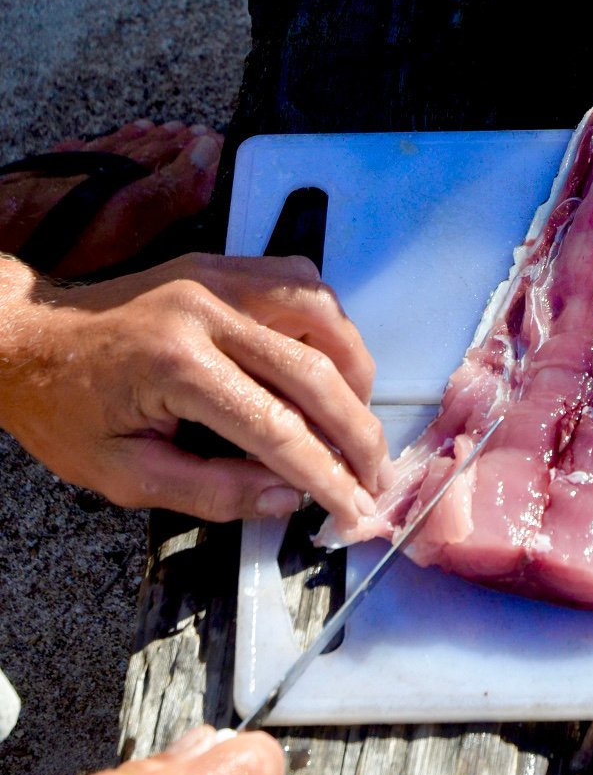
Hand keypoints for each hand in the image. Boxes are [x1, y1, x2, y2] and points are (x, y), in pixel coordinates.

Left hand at [0, 251, 388, 533]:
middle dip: (356, 432)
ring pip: (320, 310)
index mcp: (176, 367)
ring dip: (353, 368)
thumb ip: (211, 492)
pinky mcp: (220, 265)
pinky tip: (327, 363)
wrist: (26, 338)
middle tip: (375, 475)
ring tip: (356, 418)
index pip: (277, 428)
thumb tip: (287, 498)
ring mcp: (217, 277)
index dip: (326, 475)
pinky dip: (328, 324)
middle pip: (313, 370)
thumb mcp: (123, 475)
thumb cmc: (64, 409)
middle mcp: (205, 311)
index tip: (357, 509)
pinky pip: (297, 281)